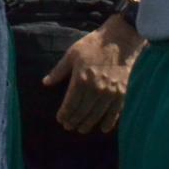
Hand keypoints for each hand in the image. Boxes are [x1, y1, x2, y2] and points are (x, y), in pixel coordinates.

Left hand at [42, 13, 143, 133]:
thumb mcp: (72, 54)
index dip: (64, 114)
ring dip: (89, 124)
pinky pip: (115, 112)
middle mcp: (95, 89)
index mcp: (81, 79)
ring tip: (82, 130)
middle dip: (74, 121)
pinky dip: (109, 122)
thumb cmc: (94, 45)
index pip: (70, 103)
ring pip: (97, 114)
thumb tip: (45, 83)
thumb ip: (59, 71)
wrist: (120, 39)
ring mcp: (110, 92)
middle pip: (82, 112)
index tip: (60, 119)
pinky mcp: (122, 92)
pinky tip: (104, 128)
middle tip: (69, 127)